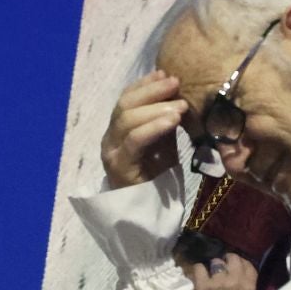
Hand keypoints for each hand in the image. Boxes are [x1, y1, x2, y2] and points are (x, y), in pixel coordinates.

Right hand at [100, 71, 184, 187]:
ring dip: (156, 108)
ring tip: (180, 105)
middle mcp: (110, 139)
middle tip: (176, 84)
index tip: (166, 73)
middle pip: (124, 105)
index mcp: (118, 131)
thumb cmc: (158, 180)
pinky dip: (154, 127)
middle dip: (152, 91)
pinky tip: (173, 121)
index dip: (145, 84)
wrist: (152, 216)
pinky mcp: (120, 168)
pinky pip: (134, 141)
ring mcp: (112, 153)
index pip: (125, 99)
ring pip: (126, 119)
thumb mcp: (163, 144)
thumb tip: (176, 94)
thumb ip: (164, 122)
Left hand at [182, 252, 258, 289]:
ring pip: (216, 262)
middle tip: (222, 266)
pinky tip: (200, 277)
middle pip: (233, 258)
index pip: (247, 265)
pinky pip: (200, 268)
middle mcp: (235, 282)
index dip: (240, 263)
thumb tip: (240, 269)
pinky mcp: (203, 285)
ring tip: (211, 274)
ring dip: (212, 267)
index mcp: (248, 287)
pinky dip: (198, 271)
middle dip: (227, 260)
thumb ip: (245, 285)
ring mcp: (219, 282)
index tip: (234, 266)